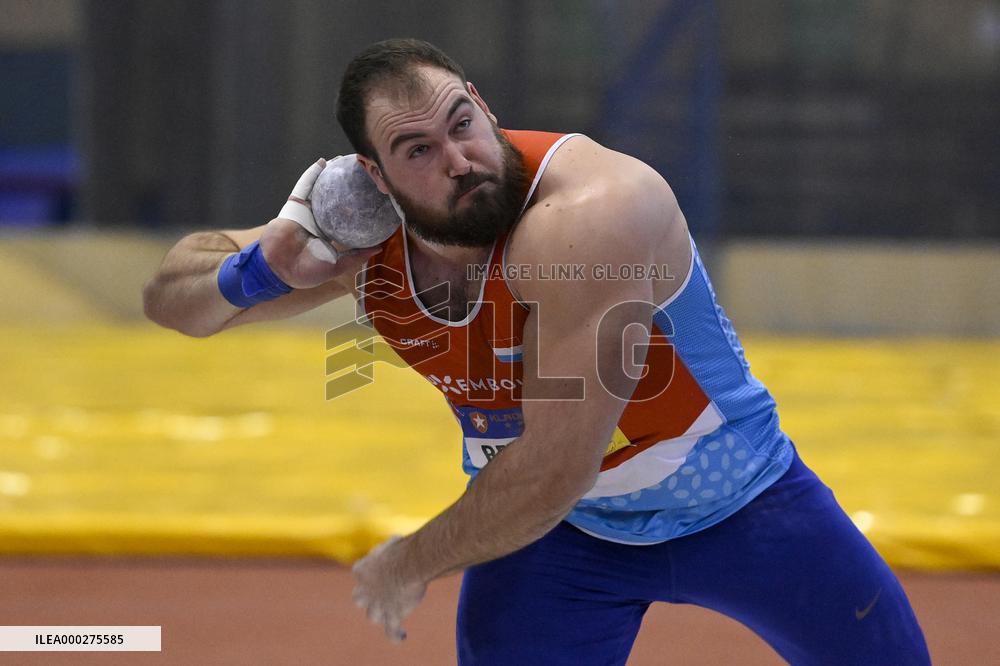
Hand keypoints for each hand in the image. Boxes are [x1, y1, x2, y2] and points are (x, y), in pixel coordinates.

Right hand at [260, 157, 381, 288]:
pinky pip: (303, 187)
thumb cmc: (307, 272)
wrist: (279, 270)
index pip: (347, 217)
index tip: (373, 194)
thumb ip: (356, 256)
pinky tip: (322, 163)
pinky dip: (312, 174)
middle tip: (360, 172)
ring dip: (329, 174)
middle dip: (345, 185)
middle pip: (334, 198)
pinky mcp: (294, 206)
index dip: (358, 206)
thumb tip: (379, 248)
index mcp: (329, 234)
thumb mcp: (337, 266)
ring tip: (343, 160)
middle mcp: (319, 220)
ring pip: (319, 188)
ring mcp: (306, 212)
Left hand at [352, 536, 427, 642]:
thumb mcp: (391, 544)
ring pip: (373, 616)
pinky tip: (401, 635)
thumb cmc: (402, 549)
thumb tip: (397, 544)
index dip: (369, 574)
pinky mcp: (392, 616)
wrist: (409, 565)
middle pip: (359, 599)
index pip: (360, 574)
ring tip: (393, 613)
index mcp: (361, 570)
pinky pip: (391, 631)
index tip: (381, 571)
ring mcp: (377, 606)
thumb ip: (390, 550)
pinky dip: (395, 635)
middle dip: (367, 598)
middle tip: (378, 595)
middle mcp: (365, 591)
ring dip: (381, 614)